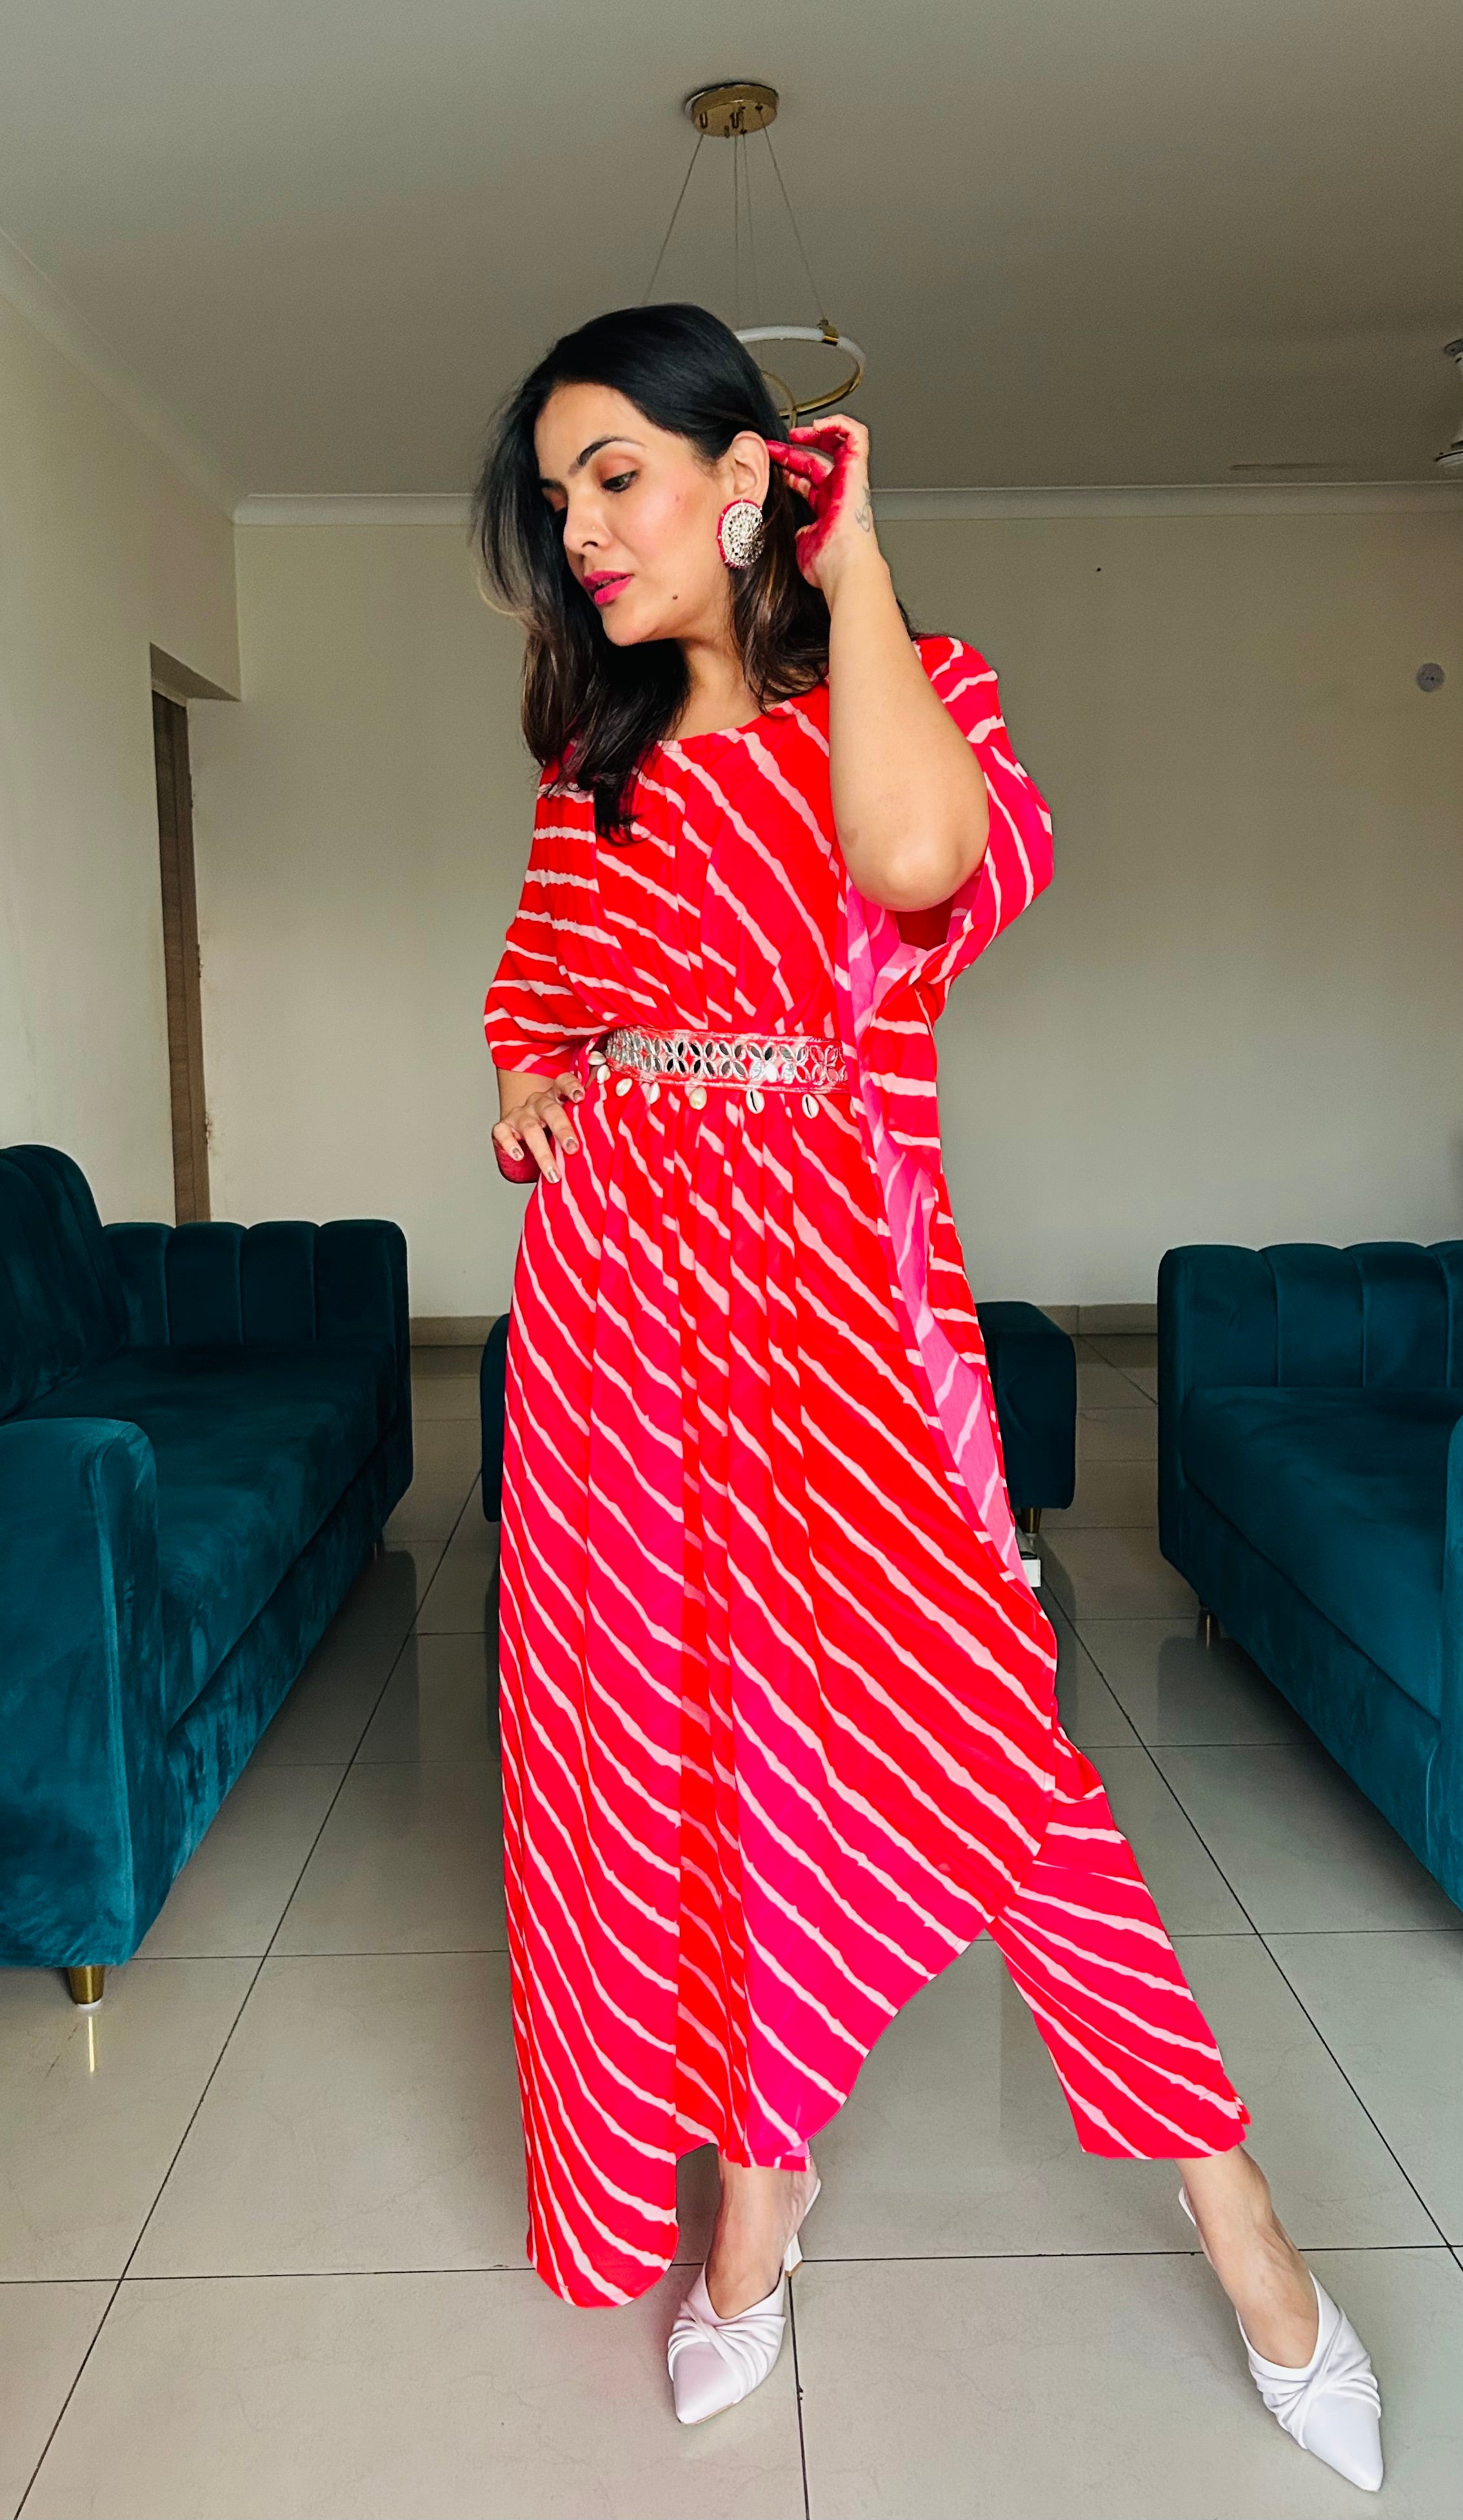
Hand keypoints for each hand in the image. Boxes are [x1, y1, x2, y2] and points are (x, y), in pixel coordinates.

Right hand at [492, 1072, 583, 1184]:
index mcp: (557, 1097)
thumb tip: (617, 1145)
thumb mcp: (571, 1125)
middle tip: (573, 1148)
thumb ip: (587, 1127)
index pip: (563, 1082)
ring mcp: (520, 1114)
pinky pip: (502, 1132)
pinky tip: (518, 1156)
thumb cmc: (555, 1133)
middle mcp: (538, 1103)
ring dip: (542, 1151)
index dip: (571, 1086)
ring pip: (529, 1127)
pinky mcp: (503, 1128)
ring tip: (553, 1173)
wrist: (526, 1141)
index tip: (581, 1097)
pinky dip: (509, 1144)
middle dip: (562, 1129)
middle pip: (550, 1109)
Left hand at [767, 416, 879, 594]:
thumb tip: (797, 530)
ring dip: (815, 433)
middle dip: (791, 451)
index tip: (767, 463)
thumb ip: (799, 531)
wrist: (843, 566)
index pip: (806, 480)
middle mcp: (839, 492)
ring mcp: (849, 480)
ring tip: (796, 432)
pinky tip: (818, 425)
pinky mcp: (858, 469)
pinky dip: (839, 423)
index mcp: (826, 508)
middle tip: (771, 446)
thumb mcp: (801, 544)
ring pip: (838, 443)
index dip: (787, 469)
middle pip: (815, 461)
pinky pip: (856, 435)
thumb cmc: (827, 563)